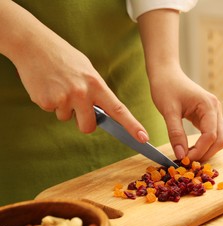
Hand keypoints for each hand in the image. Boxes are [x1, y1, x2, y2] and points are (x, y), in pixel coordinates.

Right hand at [0, 0, 148, 142]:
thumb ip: (95, 91)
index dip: (132, 126)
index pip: (119, 110)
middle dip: (83, 122)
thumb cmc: (64, 57)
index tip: (143, 138)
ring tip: (58, 86)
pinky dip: (49, 102)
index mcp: (96, 85)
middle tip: (76, 106)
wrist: (33, 45)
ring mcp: (64, 98)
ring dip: (63, 108)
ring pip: (66, 118)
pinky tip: (47, 86)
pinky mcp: (46, 101)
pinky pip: (51, 111)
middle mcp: (82, 93)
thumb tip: (101, 111)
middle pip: (88, 127)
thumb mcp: (87, 70)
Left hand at [138, 8, 222, 160]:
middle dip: (205, 153)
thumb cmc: (165, 87)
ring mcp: (215, 112)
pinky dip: (203, 144)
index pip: (211, 136)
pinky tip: (190, 149)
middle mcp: (216, 109)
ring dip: (206, 150)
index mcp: (209, 106)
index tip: (184, 161)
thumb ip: (175, 134)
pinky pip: (211, 134)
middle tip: (187, 162)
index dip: (199, 151)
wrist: (166, 73)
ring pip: (218, 139)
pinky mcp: (209, 116)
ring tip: (188, 157)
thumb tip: (181, 156)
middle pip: (220, 140)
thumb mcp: (168, 111)